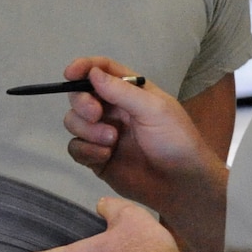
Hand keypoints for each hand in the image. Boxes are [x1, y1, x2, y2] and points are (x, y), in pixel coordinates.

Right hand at [60, 58, 215, 210]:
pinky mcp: (96, 158)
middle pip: (80, 96)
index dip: (84, 67)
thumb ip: (121, 91)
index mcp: (130, 92)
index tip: (70, 74)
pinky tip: (105, 156)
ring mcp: (102, 134)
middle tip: (96, 114)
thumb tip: (92, 72)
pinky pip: (75, 148)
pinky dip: (86, 150)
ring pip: (74, 122)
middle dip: (82, 103)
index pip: (102, 70)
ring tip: (111, 142)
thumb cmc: (175, 139)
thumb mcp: (154, 109)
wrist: (181, 184)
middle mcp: (113, 110)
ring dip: (87, 130)